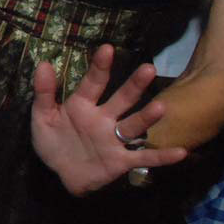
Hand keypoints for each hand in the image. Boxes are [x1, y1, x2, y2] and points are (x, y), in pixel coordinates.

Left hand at [30, 44, 187, 195]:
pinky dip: (161, 156)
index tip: (107, 48)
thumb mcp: (42, 117)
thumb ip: (43, 92)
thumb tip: (43, 64)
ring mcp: (114, 139)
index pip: (94, 82)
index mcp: (83, 105)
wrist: (57, 175)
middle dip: (134, 85)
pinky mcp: (121, 161)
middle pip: (122, 99)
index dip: (100, 66)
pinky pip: (144, 158)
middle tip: (148, 69)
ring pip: (134, 125)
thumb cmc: (52, 142)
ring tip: (160, 107)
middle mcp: (104, 118)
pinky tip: (181, 152)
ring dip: (147, 117)